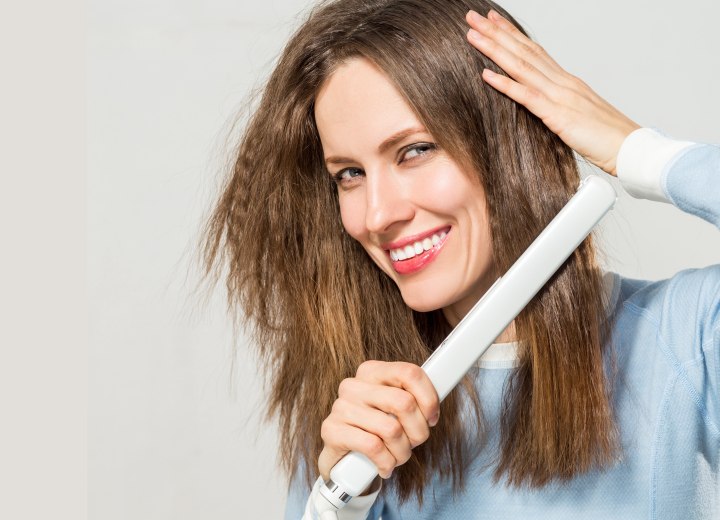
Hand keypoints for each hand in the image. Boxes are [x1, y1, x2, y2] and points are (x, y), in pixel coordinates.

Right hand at [318, 361, 439, 486]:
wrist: (343, 461)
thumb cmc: (376, 431)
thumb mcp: (395, 411)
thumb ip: (414, 400)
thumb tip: (435, 403)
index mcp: (372, 372)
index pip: (409, 373)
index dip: (428, 398)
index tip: (432, 417)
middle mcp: (354, 385)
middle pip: (404, 402)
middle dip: (418, 430)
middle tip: (415, 441)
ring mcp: (340, 407)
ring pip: (391, 429)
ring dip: (403, 451)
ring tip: (398, 456)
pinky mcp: (331, 430)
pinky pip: (373, 447)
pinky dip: (387, 462)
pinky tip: (385, 466)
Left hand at [465, 9, 640, 176]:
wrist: (631, 148)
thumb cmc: (607, 137)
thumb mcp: (578, 116)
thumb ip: (559, 106)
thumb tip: (543, 105)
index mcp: (566, 81)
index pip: (534, 50)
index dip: (512, 34)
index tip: (493, 20)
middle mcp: (562, 82)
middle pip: (524, 51)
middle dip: (496, 33)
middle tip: (473, 17)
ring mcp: (560, 96)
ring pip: (522, 66)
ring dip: (494, 50)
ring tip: (472, 35)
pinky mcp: (558, 116)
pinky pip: (527, 96)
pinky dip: (505, 84)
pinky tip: (486, 75)